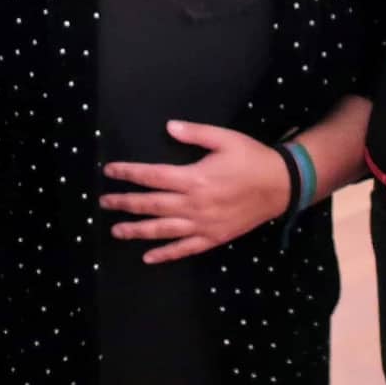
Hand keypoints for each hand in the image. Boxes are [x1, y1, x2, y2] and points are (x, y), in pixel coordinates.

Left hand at [100, 122, 291, 262]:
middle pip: (151, 205)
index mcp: (194, 178)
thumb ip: (196, 133)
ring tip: (117, 231)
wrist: (281, 186)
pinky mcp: (213, 238)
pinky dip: (166, 254)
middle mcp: (194, 204)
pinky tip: (148, 257)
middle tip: (104, 203)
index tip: (110, 172)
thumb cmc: (252, 159)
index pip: (152, 176)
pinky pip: (185, 249)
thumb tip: (169, 127)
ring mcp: (203, 224)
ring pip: (163, 230)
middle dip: (125, 203)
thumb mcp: (225, 138)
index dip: (128, 173)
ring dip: (137, 231)